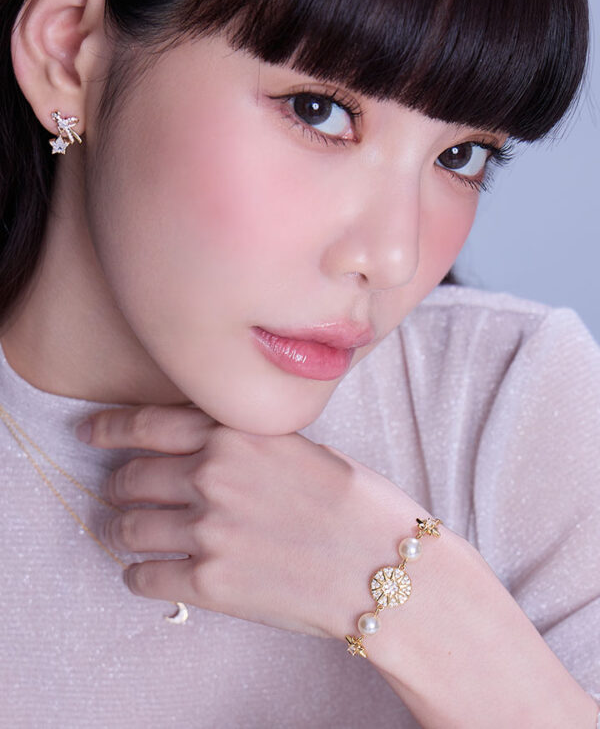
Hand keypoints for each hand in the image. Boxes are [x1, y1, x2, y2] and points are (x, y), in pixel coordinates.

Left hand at [77, 405, 424, 639]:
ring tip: (125, 533)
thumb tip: (203, 447)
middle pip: (132, 476)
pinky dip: (138, 575)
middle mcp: (213, 474)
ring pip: (130, 527)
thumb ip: (244, 442)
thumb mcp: (298, 447)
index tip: (89, 431)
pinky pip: (146, 577)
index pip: (147, 423)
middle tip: (116, 492)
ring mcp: (208, 528)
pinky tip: (146, 573)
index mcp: (236, 433)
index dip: (109, 427)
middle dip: (118, 484)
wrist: (385, 563)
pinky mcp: (211, 581)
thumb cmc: (355, 502)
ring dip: (121, 530)